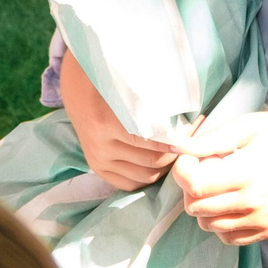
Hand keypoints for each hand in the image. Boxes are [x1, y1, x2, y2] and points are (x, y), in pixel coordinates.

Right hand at [61, 54, 178, 190]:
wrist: (78, 92)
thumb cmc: (109, 84)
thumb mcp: (126, 86)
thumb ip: (151, 101)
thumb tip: (182, 115)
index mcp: (106, 123)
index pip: (149, 141)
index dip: (174, 142)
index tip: (190, 136)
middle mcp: (101, 146)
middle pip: (150, 162)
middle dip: (174, 155)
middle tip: (189, 145)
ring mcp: (98, 160)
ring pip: (144, 176)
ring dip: (164, 168)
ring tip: (176, 154)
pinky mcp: (98, 169)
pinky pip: (130, 183)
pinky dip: (147, 177)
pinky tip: (158, 164)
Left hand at [173, 111, 267, 244]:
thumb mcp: (250, 125)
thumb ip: (213, 137)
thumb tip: (179, 146)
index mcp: (246, 173)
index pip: (194, 185)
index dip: (182, 171)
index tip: (189, 159)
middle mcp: (252, 202)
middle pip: (196, 207)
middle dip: (191, 187)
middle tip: (205, 170)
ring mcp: (260, 221)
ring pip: (208, 224)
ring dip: (204, 206)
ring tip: (220, 186)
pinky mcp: (266, 231)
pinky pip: (227, 237)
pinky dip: (220, 223)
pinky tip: (230, 203)